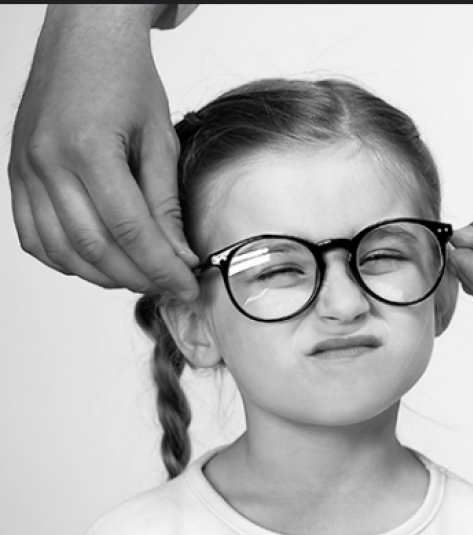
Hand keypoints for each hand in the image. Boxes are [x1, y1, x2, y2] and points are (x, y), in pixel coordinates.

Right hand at [8, 5, 198, 299]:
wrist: (85, 41)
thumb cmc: (126, 79)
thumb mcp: (160, 137)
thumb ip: (166, 201)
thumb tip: (180, 255)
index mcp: (89, 148)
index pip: (129, 230)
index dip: (161, 267)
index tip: (187, 286)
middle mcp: (48, 162)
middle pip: (94, 247)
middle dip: (138, 277)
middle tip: (170, 287)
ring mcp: (25, 170)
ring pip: (62, 250)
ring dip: (104, 276)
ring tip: (141, 278)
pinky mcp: (16, 174)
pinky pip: (34, 236)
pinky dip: (66, 260)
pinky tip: (99, 263)